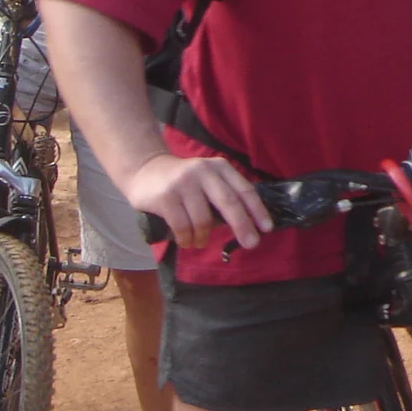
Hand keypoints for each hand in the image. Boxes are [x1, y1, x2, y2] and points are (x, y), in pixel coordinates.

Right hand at [127, 152, 271, 250]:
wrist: (144, 170)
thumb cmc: (184, 181)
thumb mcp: (208, 179)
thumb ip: (225, 193)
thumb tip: (248, 223)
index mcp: (220, 167)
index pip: (244, 189)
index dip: (257, 210)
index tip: (267, 228)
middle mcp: (204, 171)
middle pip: (229, 202)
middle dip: (243, 226)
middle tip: (252, 244)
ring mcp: (184, 183)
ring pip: (204, 219)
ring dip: (204, 237)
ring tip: (200, 242)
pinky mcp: (166, 196)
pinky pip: (182, 226)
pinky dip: (187, 239)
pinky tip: (186, 242)